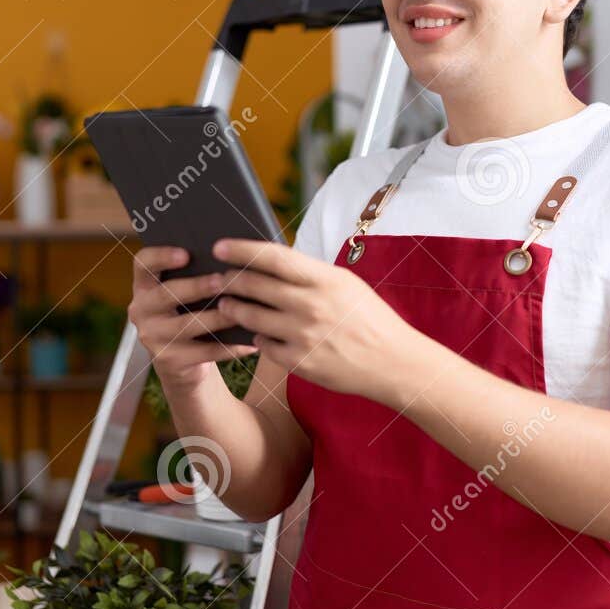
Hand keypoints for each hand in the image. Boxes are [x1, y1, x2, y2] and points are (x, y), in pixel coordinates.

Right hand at [127, 246, 257, 385]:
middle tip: (222, 280)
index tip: (186, 253)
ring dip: (217, 318)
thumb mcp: (185, 295)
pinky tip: (251, 343)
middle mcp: (141, 310)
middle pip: (165, 294)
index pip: (143, 264)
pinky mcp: (169, 360)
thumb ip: (196, 275)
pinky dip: (230, 347)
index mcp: (144, 286)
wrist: (181, 362)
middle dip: (196, 286)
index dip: (161, 256)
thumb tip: (232, 256)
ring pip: (187, 325)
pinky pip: (203, 352)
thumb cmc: (189, 314)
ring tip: (242, 310)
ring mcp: (152, 337)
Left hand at [210, 238, 425, 403]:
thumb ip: (310, 275)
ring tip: (227, 305)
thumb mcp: (346, 285)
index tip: (219, 246)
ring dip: (234, 309)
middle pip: (255, 286)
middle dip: (229, 280)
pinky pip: (264, 345)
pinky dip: (258, 338)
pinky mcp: (299, 362)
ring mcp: (303, 335)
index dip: (241, 250)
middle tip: (217, 278)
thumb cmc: (369, 319)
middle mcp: (311, 305)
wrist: (392, 362)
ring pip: (252, 317)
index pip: (273, 257)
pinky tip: (258, 334)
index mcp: (324, 280)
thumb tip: (272, 264)